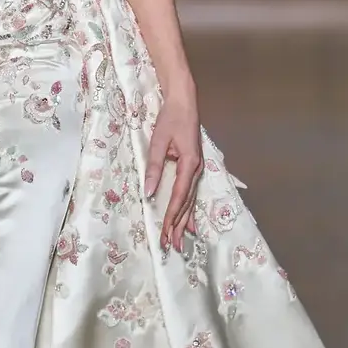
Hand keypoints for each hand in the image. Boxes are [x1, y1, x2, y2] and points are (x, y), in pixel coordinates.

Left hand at [145, 79, 203, 253]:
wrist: (184, 101)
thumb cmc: (170, 118)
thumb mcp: (158, 141)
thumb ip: (154, 167)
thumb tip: (149, 192)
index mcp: (190, 164)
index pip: (179, 196)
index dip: (171, 216)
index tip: (164, 232)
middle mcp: (197, 170)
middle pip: (187, 203)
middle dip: (178, 225)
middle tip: (171, 246)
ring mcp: (198, 169)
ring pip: (191, 200)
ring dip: (184, 221)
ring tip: (180, 240)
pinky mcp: (194, 167)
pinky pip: (192, 193)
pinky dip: (189, 209)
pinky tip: (189, 223)